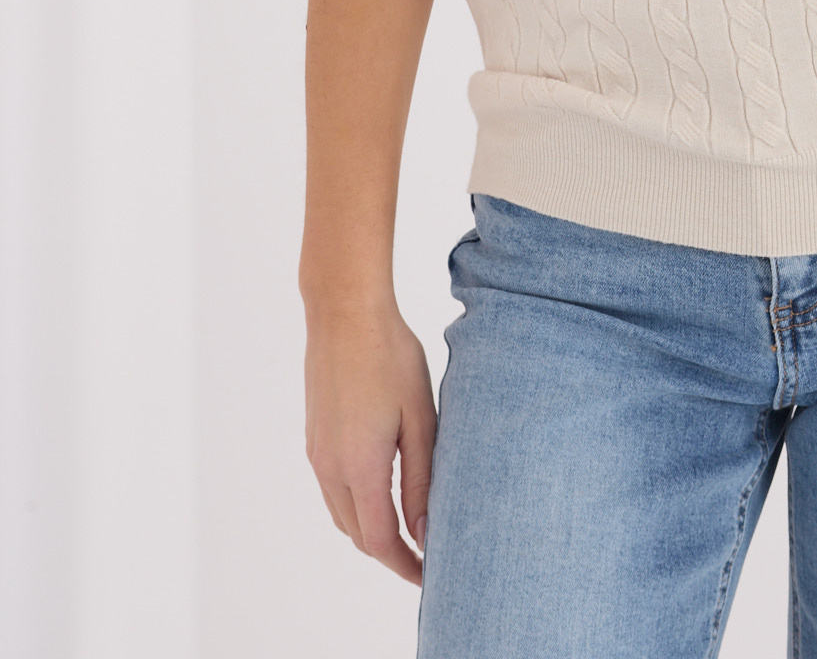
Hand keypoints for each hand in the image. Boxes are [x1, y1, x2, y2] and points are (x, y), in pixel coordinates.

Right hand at [303, 300, 436, 586]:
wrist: (344, 312)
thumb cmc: (391, 356)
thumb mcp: (420, 417)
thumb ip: (421, 478)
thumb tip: (424, 531)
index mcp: (359, 466)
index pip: (380, 541)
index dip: (405, 566)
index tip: (430, 576)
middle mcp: (330, 468)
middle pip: (358, 535)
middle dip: (390, 554)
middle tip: (425, 558)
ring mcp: (317, 454)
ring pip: (342, 515)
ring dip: (371, 532)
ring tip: (408, 532)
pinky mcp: (314, 439)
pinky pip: (332, 491)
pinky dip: (356, 507)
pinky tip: (380, 496)